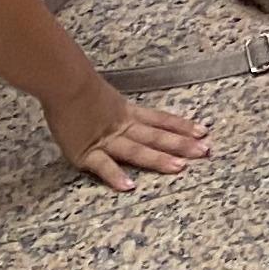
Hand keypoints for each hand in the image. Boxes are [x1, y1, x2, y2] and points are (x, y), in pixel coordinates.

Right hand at [48, 77, 210, 190]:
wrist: (63, 83)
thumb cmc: (74, 84)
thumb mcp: (100, 93)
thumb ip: (109, 104)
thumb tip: (111, 107)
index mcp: (125, 112)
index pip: (160, 119)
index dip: (181, 126)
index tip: (203, 131)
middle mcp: (121, 126)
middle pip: (156, 135)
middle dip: (182, 144)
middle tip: (205, 151)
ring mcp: (105, 140)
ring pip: (137, 150)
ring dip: (159, 159)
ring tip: (180, 168)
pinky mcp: (85, 152)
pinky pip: (103, 165)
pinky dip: (115, 175)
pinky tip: (129, 186)